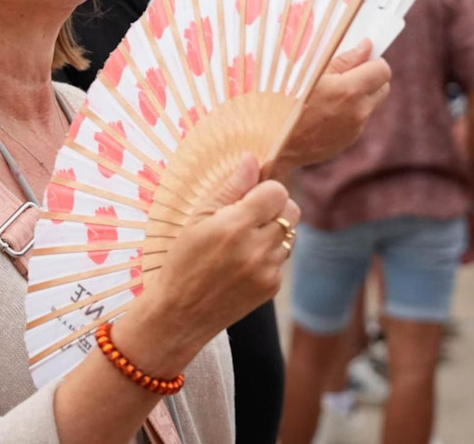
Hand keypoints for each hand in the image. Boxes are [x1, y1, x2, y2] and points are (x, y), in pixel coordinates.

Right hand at [120, 154, 298, 370]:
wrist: (180, 313)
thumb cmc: (183, 260)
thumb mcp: (197, 218)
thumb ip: (229, 188)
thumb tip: (252, 160)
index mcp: (235, 226)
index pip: (278, 191)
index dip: (265, 189)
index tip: (249, 196)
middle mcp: (257, 248)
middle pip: (292, 210)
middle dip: (275, 207)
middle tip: (250, 214)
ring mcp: (268, 270)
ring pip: (291, 233)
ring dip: (274, 230)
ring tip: (245, 240)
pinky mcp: (272, 287)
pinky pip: (283, 257)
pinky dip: (269, 254)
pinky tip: (244, 261)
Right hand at [273, 43, 390, 169]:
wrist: (271, 141)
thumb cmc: (285, 100)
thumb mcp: (310, 72)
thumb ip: (344, 60)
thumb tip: (367, 47)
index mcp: (350, 90)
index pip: (383, 70)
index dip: (372, 62)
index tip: (359, 59)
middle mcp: (358, 112)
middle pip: (383, 89)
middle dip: (370, 78)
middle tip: (347, 75)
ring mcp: (353, 129)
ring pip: (369, 105)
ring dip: (358, 97)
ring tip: (330, 95)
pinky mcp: (346, 142)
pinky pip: (356, 121)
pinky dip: (347, 113)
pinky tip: (323, 112)